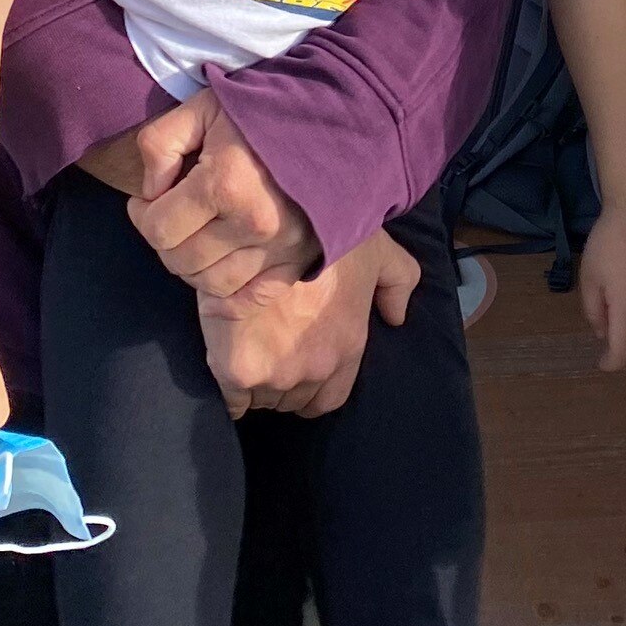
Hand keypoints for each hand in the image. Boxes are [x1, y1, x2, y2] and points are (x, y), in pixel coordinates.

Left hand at [95, 93, 320, 299]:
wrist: (336, 117)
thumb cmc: (263, 109)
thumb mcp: (202, 107)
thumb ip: (160, 143)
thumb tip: (149, 191)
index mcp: (225, 184)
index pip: (157, 229)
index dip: (142, 214)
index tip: (148, 199)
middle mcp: (254, 223)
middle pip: (181, 261)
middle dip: (166, 240)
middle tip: (173, 217)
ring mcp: (281, 248)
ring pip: (211, 285)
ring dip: (193, 267)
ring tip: (197, 238)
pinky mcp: (299, 261)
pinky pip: (251, 300)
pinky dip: (228, 298)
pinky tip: (220, 275)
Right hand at [199, 232, 420, 418]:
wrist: (272, 224)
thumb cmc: (324, 233)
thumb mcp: (379, 252)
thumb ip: (398, 283)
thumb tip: (396, 317)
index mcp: (348, 347)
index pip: (330, 398)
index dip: (312, 387)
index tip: (297, 367)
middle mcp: (316, 368)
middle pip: (293, 400)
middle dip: (282, 384)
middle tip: (267, 353)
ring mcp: (278, 373)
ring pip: (261, 400)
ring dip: (255, 384)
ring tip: (246, 353)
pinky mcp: (239, 369)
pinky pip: (233, 401)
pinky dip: (230, 392)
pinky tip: (227, 368)